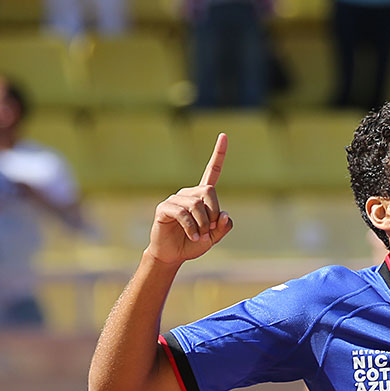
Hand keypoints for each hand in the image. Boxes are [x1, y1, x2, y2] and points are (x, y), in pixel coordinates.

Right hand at [147, 133, 233, 264]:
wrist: (172, 255)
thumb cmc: (193, 243)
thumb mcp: (214, 237)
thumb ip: (224, 226)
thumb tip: (224, 214)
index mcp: (202, 196)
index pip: (212, 171)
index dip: (219, 154)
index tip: (224, 135)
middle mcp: (189, 193)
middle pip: (209, 191)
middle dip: (214, 212)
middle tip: (210, 229)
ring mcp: (175, 199)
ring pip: (197, 204)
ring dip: (203, 224)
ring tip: (199, 236)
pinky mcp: (164, 208)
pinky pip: (183, 213)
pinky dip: (193, 227)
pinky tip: (193, 236)